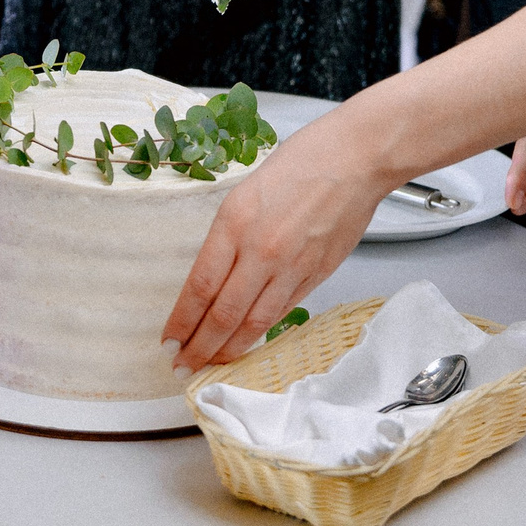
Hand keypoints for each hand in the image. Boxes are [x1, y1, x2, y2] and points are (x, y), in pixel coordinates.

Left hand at [162, 110, 393, 370]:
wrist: (357, 158)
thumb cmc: (303, 162)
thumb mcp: (245, 193)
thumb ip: (227, 237)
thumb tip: (212, 278)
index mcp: (235, 223)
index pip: (200, 287)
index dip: (181, 321)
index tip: (169, 340)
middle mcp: (261, 249)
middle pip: (223, 314)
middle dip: (199, 347)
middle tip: (182, 367)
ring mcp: (292, 266)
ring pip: (254, 323)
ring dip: (229, 349)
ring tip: (211, 363)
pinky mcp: (317, 274)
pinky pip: (282, 312)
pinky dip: (261, 332)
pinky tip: (248, 341)